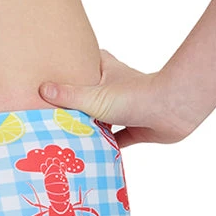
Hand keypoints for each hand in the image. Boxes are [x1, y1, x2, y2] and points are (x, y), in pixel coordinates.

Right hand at [39, 48, 195, 148]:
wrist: (173, 111)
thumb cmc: (134, 96)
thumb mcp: (94, 96)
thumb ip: (68, 95)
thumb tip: (41, 89)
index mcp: (107, 70)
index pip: (87, 61)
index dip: (73, 63)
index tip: (55, 70)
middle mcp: (116, 87)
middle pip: (92, 92)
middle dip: (77, 100)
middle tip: (53, 109)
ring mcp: (128, 108)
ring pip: (104, 117)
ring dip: (90, 126)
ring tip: (65, 134)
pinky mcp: (137, 129)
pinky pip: (117, 139)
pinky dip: (106, 146)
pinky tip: (90, 154)